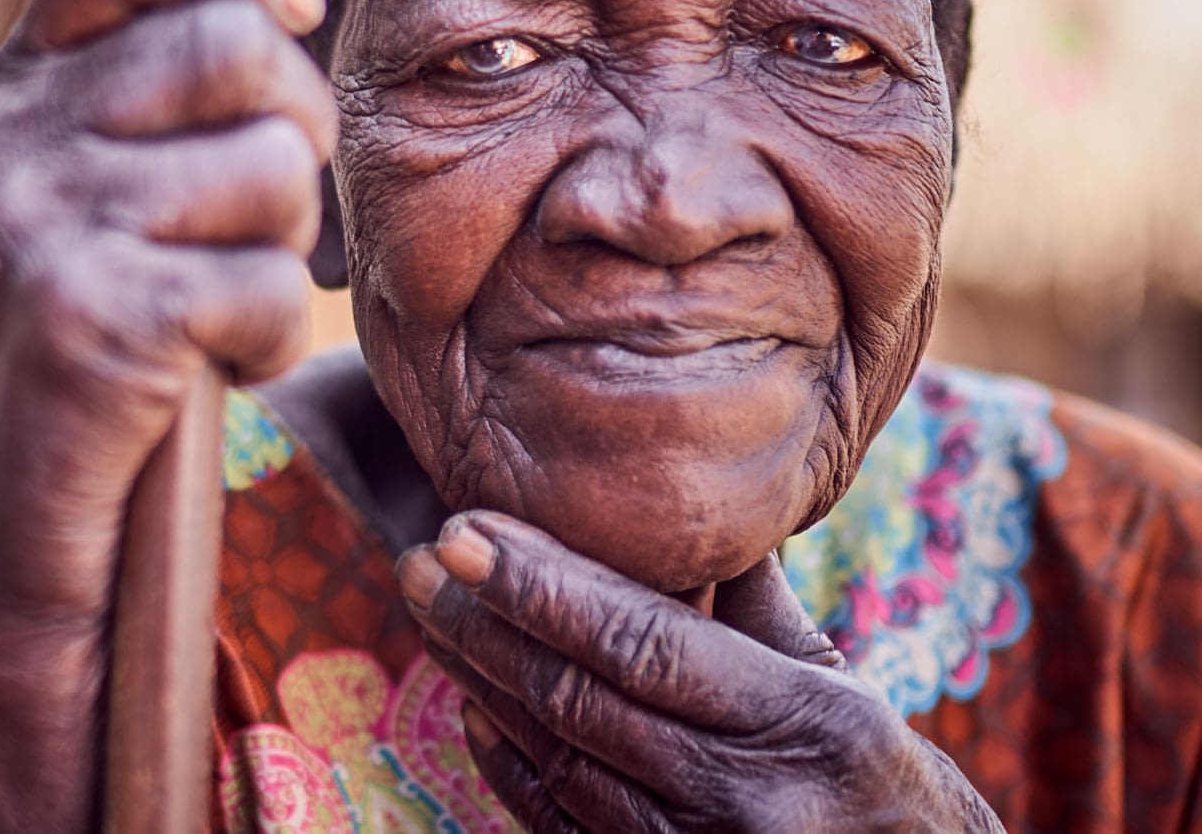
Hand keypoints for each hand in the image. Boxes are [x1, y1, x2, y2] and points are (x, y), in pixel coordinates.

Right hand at [0, 0, 334, 831]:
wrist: (16, 529)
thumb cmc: (92, 348)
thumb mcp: (91, 196)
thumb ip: (152, 95)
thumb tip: (279, 7)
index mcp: (8, 93)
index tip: (299, 3)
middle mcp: (8, 138)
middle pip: (235, 48)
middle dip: (300, 128)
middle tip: (270, 212)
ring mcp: (40, 222)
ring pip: (275, 165)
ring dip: (289, 245)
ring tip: (226, 301)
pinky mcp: (91, 315)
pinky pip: (272, 283)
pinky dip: (275, 337)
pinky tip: (217, 367)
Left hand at [398, 513, 1001, 832]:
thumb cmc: (884, 780)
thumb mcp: (841, 681)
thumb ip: (751, 599)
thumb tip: (673, 504)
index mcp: (802, 723)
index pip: (644, 644)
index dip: (544, 586)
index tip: (466, 529)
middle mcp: (745, 800)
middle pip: (582, 700)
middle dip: (487, 624)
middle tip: (421, 560)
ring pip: (560, 760)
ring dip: (483, 682)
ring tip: (431, 612)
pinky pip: (563, 824)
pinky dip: (508, 764)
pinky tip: (471, 706)